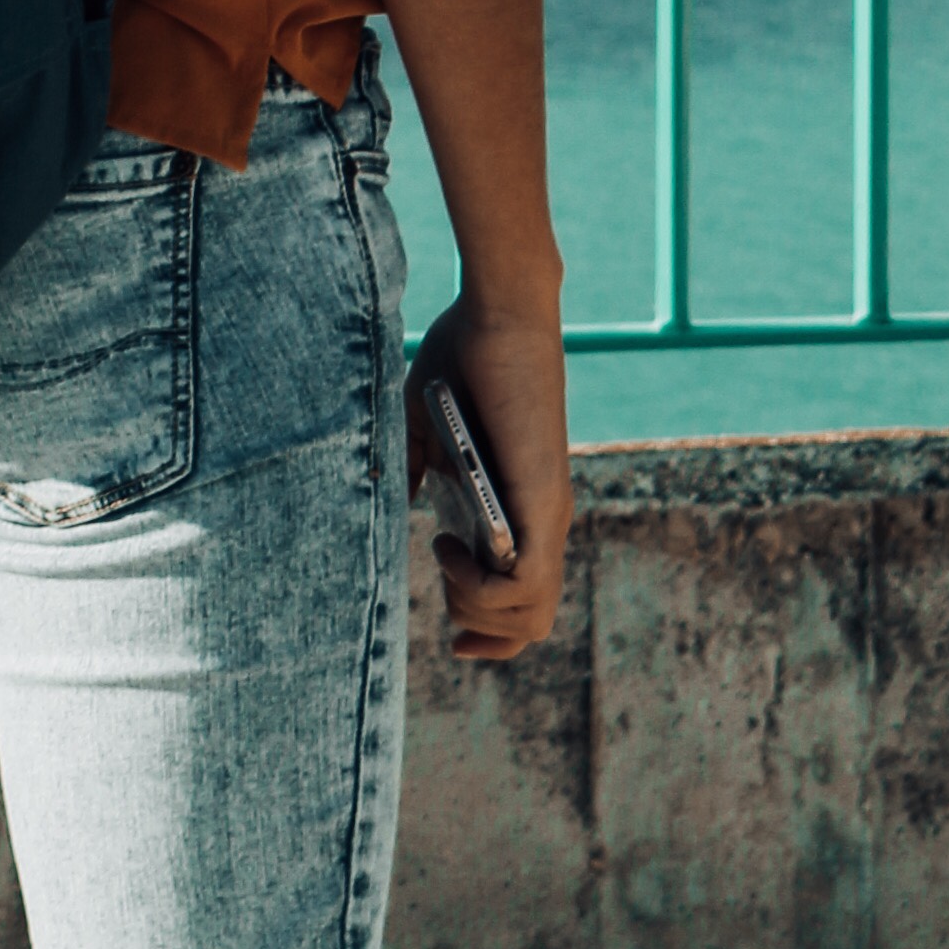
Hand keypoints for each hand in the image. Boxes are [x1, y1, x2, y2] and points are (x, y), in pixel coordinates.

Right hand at [407, 293, 569, 661]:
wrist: (498, 314)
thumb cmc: (465, 357)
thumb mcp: (429, 426)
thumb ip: (420, 468)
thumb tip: (399, 507)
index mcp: (525, 508)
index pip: (527, 602)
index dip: (491, 632)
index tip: (452, 635)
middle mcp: (545, 521)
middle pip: (532, 625)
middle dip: (478, 629)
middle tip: (442, 578)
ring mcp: (548, 515)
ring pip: (532, 616)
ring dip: (475, 608)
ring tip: (445, 556)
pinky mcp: (543, 504)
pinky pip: (526, 584)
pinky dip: (482, 588)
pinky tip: (448, 547)